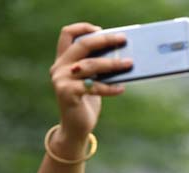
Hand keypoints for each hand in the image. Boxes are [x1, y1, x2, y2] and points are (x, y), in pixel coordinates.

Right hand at [48, 22, 131, 140]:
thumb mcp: (91, 81)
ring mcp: (61, 80)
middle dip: (104, 40)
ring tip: (129, 63)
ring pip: (90, 65)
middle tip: (123, 39)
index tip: (100, 29)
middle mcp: (59, 67)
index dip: (83, 28)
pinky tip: (122, 88)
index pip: (67, 35)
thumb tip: (123, 55)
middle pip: (82, 45)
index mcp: (63, 60)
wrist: (75, 128)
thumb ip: (97, 68)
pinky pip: (94, 87)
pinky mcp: (67, 93)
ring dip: (113, 64)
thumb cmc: (87, 102)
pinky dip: (110, 88)